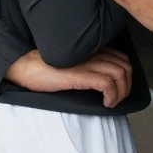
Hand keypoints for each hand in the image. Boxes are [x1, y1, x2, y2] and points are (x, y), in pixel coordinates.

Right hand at [4, 46, 133, 107]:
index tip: (118, 89)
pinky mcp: (79, 74)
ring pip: (120, 74)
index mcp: (91, 49)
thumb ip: (88, 65)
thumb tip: (102, 81)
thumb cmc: (45, 68)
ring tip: (111, 102)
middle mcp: (92, 53)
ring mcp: (87, 63)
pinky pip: (107, 84)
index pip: (122, 58)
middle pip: (125, 67)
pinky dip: (112, 95)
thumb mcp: (72, 63)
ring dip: (121, 92)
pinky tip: (105, 103)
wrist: (26, 67)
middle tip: (117, 99)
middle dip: (127, 86)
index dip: (126, 76)